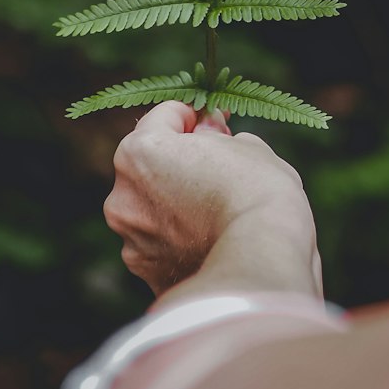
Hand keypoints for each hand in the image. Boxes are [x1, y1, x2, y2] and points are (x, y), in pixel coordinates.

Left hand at [104, 102, 321, 300]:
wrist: (265, 262)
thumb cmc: (258, 193)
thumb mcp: (245, 145)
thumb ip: (215, 136)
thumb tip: (208, 138)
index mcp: (140, 151)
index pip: (166, 116)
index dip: (198, 115)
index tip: (220, 123)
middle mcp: (123, 195)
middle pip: (151, 163)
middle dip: (181, 160)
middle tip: (220, 165)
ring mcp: (131, 240)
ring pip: (153, 207)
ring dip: (176, 201)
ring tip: (218, 209)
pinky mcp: (147, 273)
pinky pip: (161, 243)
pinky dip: (180, 238)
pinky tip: (212, 239)